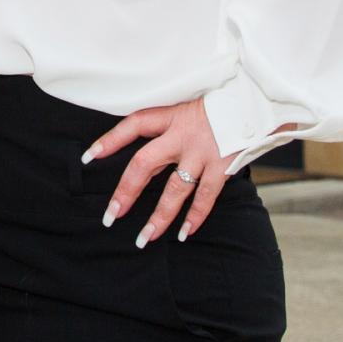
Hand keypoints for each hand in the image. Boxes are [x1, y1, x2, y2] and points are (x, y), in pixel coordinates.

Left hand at [89, 98, 228, 245]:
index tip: (89, 157)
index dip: (110, 140)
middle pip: (144, 164)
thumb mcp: (184, 111)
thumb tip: (141, 166)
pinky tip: (183, 233)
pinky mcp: (222, 166)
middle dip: (125, 192)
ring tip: (145, 238)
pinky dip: (195, 217)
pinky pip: (205, 197)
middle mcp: (182, 135)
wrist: (253, 104)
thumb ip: (164, 135)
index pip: (133, 125)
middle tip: (111, 216)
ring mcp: (202, 152)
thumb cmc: (215, 109)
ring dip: (159, 217)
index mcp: (170, 117)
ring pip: (174, 190)